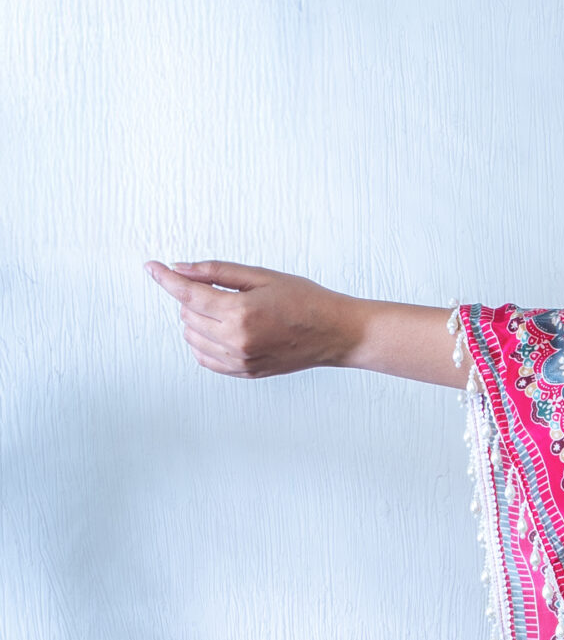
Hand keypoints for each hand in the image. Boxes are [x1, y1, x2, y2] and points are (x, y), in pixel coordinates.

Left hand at [145, 259, 363, 377]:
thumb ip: (217, 272)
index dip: (166, 278)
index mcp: (240, 312)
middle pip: (187, 314)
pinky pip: (205, 359)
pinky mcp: (244, 372)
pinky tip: (221, 330)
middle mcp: (236, 340)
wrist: (335, 333)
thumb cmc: (305, 300)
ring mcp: (239, 360)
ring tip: (226, 310)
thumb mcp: (262, 276)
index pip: (187, 294)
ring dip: (197, 320)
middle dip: (193, 297)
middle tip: (220, 289)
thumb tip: (181, 269)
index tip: (152, 267)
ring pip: (192, 336)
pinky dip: (203, 342)